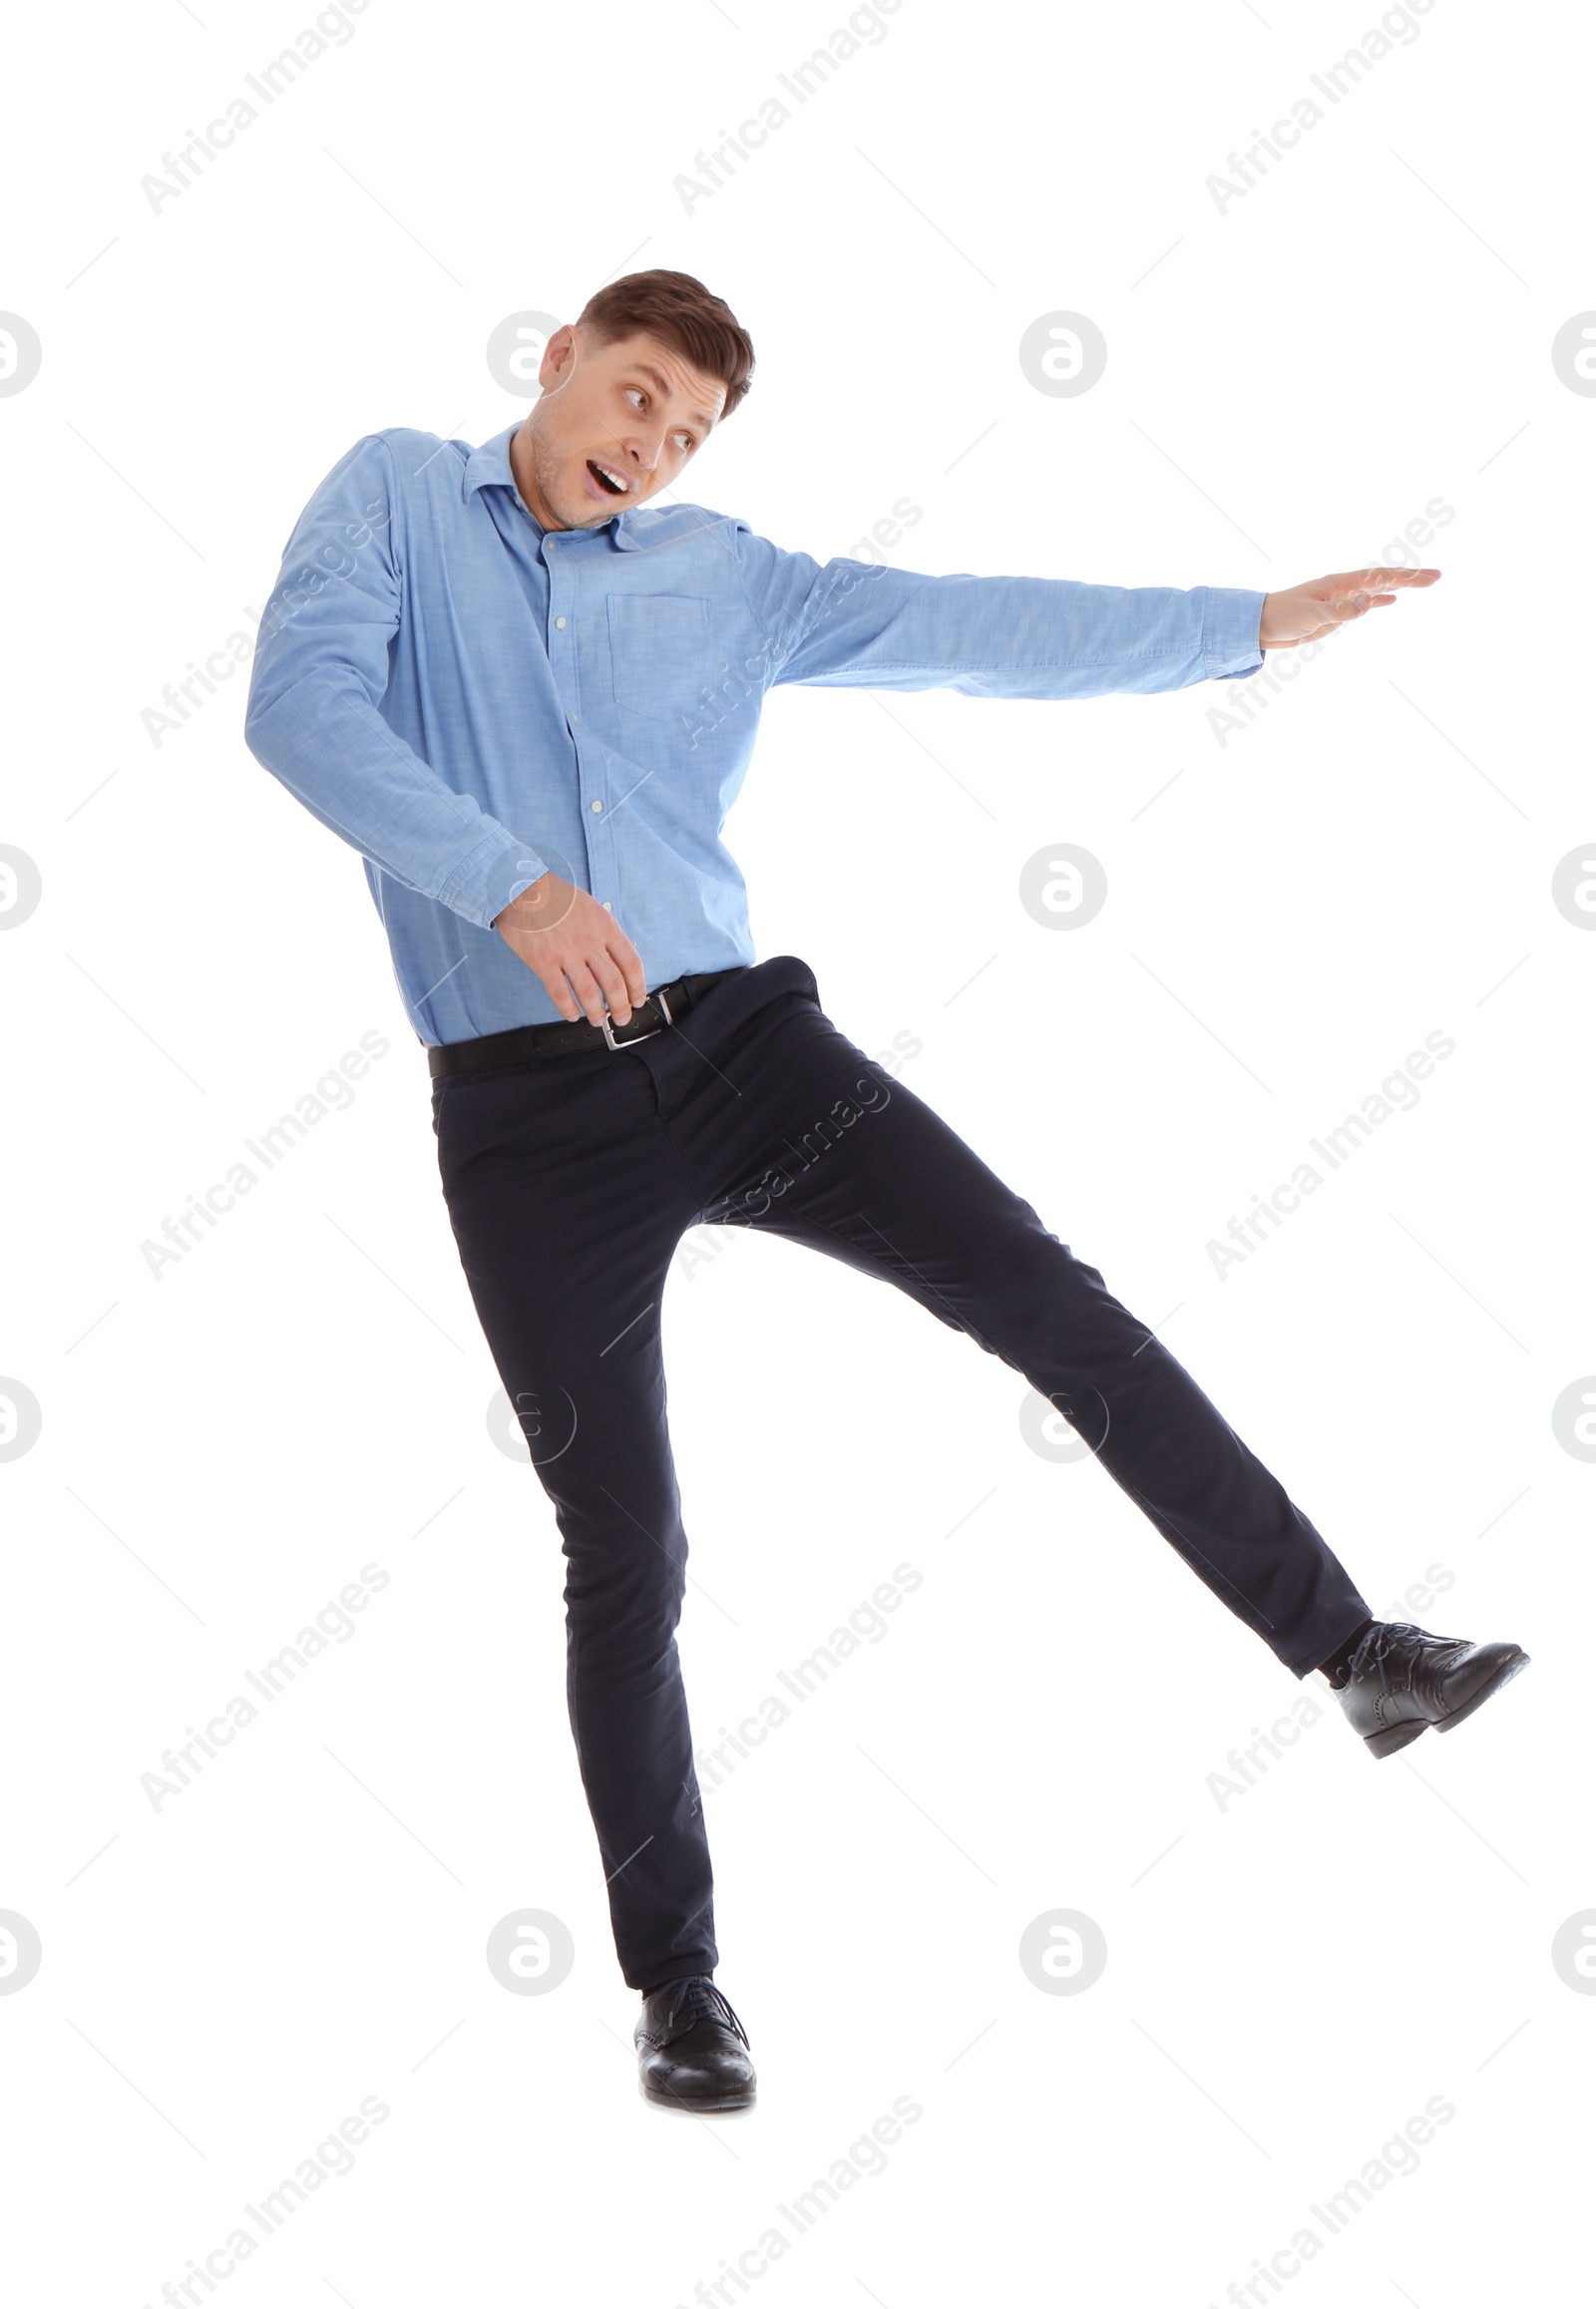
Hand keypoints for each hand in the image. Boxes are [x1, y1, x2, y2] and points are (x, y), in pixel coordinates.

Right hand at [493, 871, 647, 1025]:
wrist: (521, 887)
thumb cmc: (555, 897)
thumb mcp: (591, 907)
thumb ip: (607, 931)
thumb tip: (624, 952)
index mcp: (605, 926)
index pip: (631, 963)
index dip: (637, 987)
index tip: (637, 999)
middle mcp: (589, 941)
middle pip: (613, 983)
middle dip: (621, 1006)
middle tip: (622, 1017)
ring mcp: (565, 952)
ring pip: (588, 992)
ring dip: (596, 1012)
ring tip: (597, 1020)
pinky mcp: (543, 961)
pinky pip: (559, 993)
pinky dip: (567, 1009)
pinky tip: (572, 1015)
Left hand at [1259, 565, 1440, 649]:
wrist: (1261, 625)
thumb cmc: (1283, 616)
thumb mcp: (1312, 614)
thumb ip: (1341, 610)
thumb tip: (1370, 601)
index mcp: (1341, 583)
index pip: (1381, 577)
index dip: (1407, 577)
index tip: (1430, 577)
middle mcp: (1344, 587)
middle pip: (1384, 578)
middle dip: (1411, 577)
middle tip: (1437, 576)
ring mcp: (1341, 598)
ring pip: (1377, 588)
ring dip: (1400, 585)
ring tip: (1422, 583)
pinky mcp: (1335, 611)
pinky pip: (1364, 602)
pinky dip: (1380, 600)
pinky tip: (1391, 601)